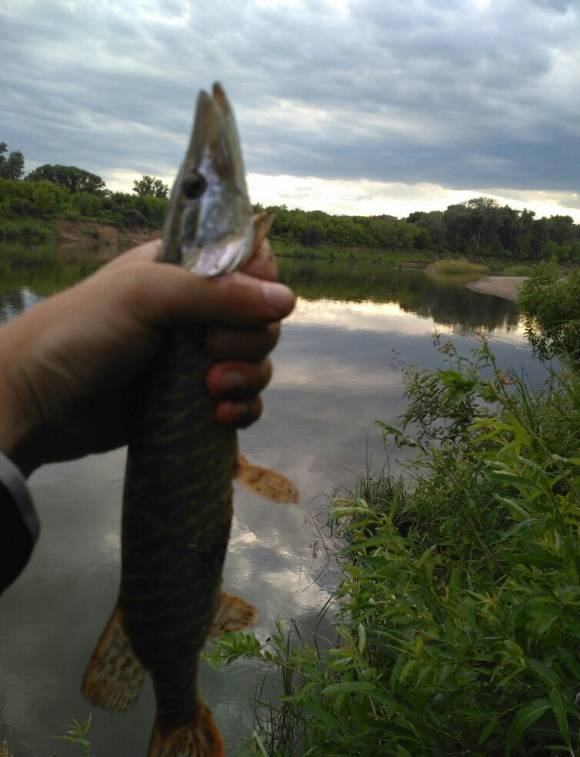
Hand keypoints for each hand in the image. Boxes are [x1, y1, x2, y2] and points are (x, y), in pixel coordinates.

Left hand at [0, 239, 294, 474]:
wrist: (37, 404)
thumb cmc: (83, 332)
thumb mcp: (146, 295)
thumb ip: (217, 293)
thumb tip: (288, 300)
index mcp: (184, 269)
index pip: (250, 264)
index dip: (260, 283)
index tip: (246, 304)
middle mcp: (196, 310)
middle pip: (260, 318)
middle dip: (248, 339)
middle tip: (207, 353)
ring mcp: (196, 358)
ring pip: (256, 361)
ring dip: (248, 377)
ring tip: (210, 391)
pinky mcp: (194, 401)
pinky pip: (243, 400)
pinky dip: (243, 408)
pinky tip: (220, 416)